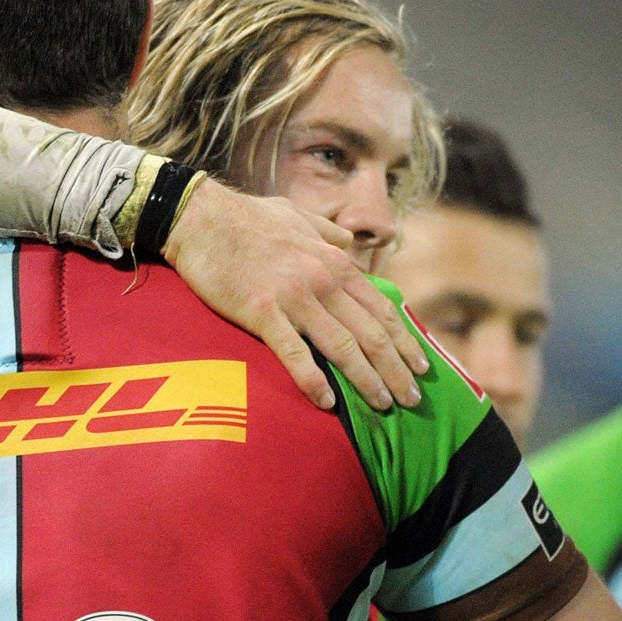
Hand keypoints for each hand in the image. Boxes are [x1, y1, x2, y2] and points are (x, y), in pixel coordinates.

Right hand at [161, 178, 426, 411]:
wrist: (200, 216)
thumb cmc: (247, 217)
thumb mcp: (299, 216)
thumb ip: (328, 233)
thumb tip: (348, 242)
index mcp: (335, 261)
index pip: (381, 308)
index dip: (404, 340)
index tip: (421, 366)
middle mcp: (323, 280)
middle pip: (371, 334)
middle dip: (397, 370)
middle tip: (413, 400)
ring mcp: (293, 297)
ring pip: (342, 347)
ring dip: (367, 380)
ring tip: (384, 405)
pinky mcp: (261, 312)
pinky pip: (294, 353)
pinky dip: (313, 380)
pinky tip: (328, 403)